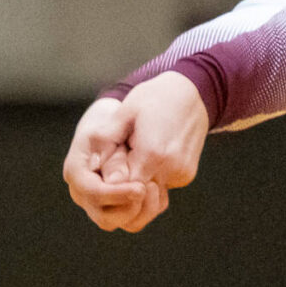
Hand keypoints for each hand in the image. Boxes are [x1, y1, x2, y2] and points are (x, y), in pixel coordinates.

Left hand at [62, 74, 208, 232]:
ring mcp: (181, 174)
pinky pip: (161, 185)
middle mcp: (171, 169)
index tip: (107, 165)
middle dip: (124, 181)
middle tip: (120, 156)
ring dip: (138, 179)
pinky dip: (151, 175)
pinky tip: (150, 154)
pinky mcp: (187, 175)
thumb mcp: (125, 112)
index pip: (123, 186)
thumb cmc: (154, 97)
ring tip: (136, 151)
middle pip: (136, 193)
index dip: (112, 180)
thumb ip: (108, 141)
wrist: (193, 93)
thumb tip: (92, 165)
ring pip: (149, 192)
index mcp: (153, 153)